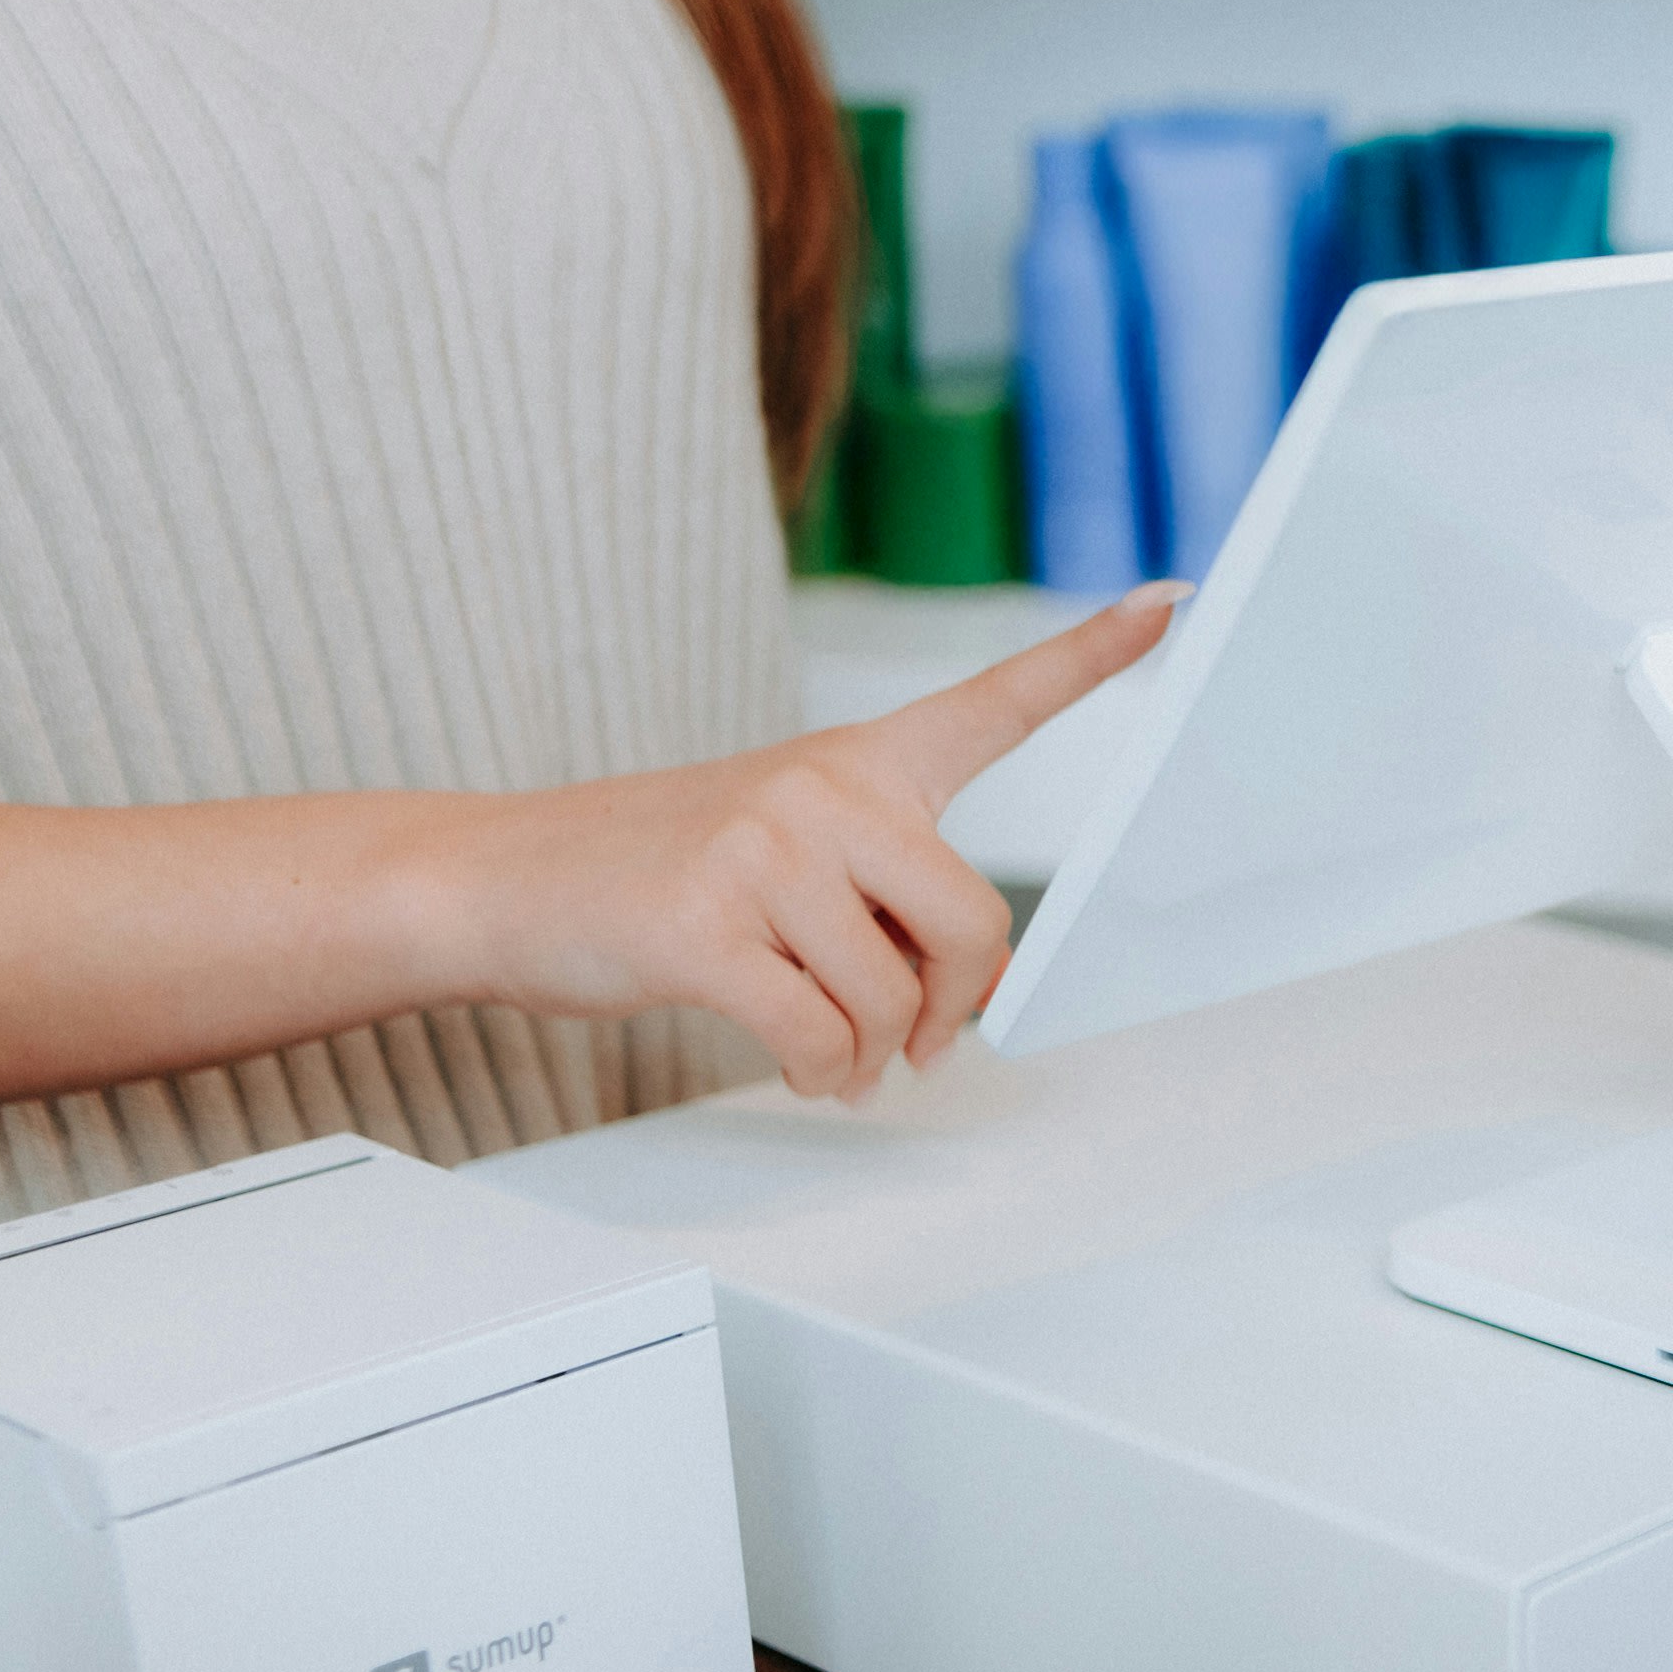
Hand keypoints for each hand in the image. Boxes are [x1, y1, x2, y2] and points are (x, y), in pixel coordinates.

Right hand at [411, 583, 1183, 1097]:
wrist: (504, 880)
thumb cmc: (664, 872)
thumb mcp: (788, 850)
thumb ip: (889, 898)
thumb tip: (976, 996)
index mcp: (858, 760)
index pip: (995, 700)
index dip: (1092, 654)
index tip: (1168, 597)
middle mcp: (821, 789)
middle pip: (974, 927)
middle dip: (954, 1011)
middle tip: (920, 1043)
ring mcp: (761, 852)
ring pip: (893, 1002)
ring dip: (874, 1056)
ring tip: (832, 1050)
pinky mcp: (705, 927)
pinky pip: (822, 1039)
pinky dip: (824, 1074)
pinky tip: (801, 1064)